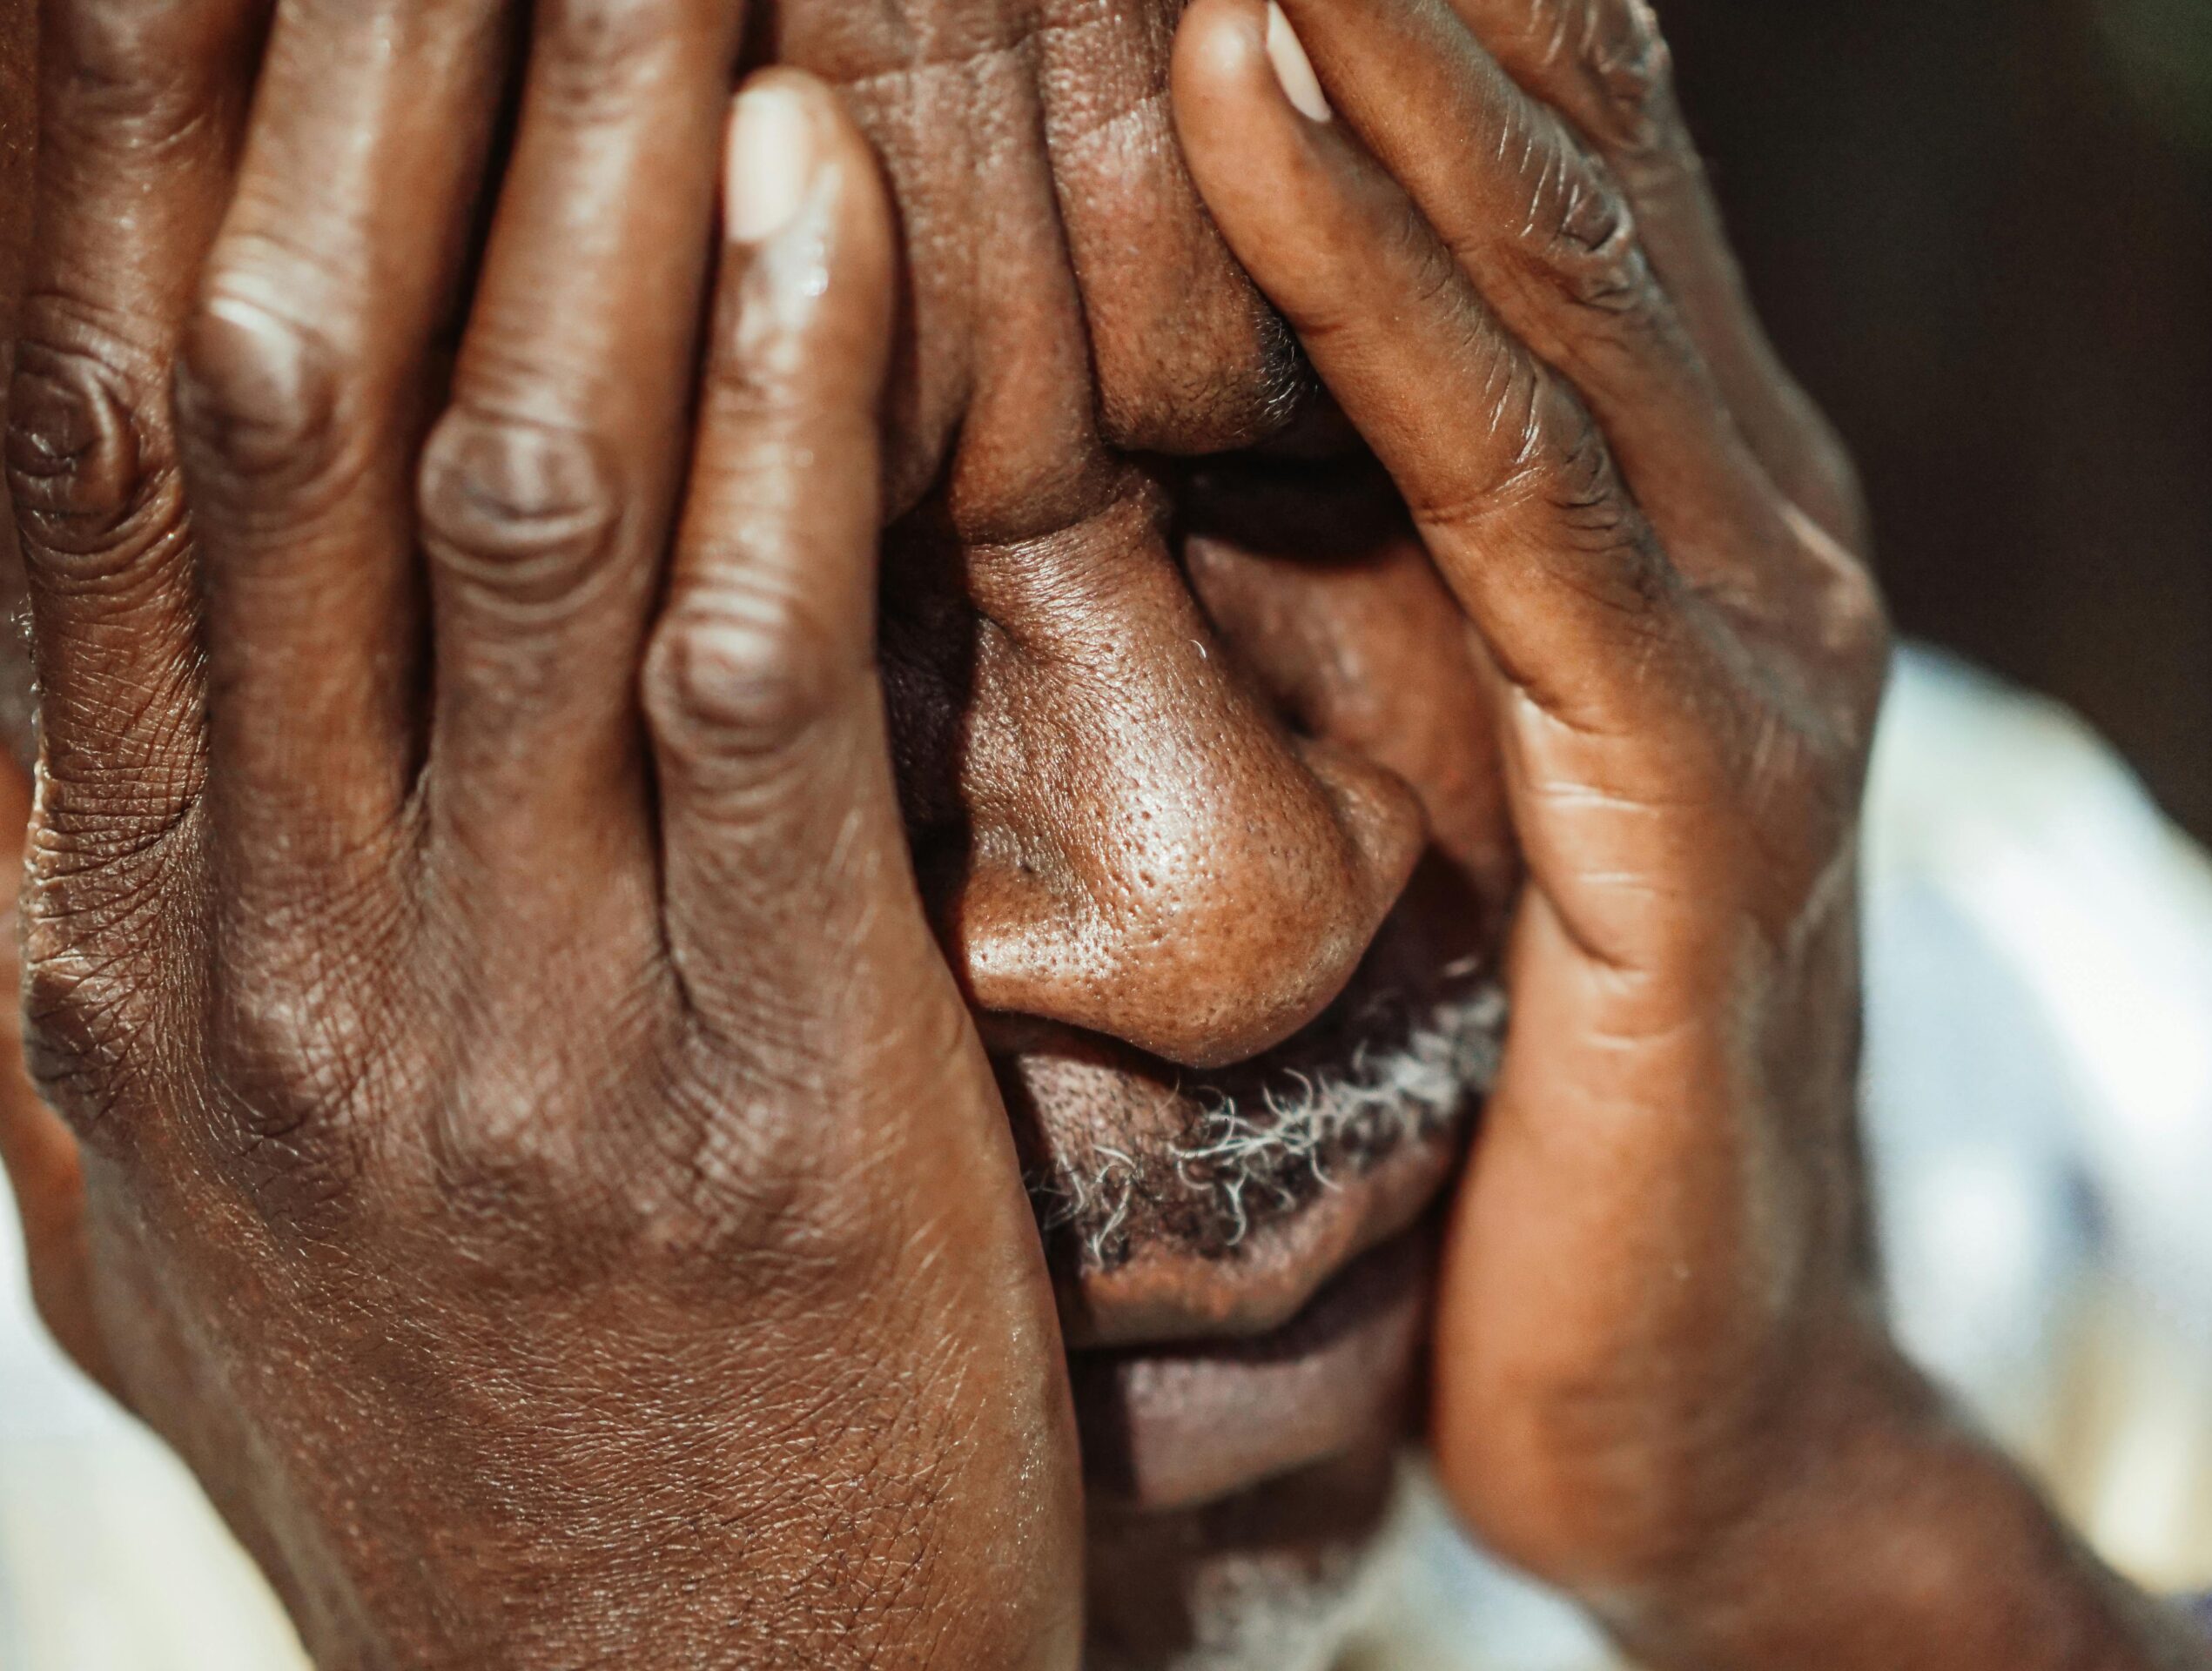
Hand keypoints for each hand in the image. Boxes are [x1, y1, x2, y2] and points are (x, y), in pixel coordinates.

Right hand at [5, 5, 1076, 1663]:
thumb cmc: (473, 1435)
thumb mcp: (188, 1188)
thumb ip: (115, 916)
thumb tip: (36, 680)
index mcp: (104, 939)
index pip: (71, 426)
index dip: (113, 117)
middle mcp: (246, 947)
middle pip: (261, 388)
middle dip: (334, 51)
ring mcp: (489, 1027)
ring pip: (501, 489)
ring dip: (570, 159)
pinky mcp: (755, 1102)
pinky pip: (740, 690)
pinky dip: (773, 416)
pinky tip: (813, 179)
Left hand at [1173, 2, 2211, 1665]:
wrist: (1667, 1381)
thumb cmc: (1512, 1093)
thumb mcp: (1434, 773)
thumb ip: (1361, 565)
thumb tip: (1138, 392)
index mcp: (1654, 499)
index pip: (1519, 158)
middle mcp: (1732, 514)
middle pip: (1541, 139)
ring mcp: (1743, 635)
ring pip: (1537, 259)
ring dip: (1361, 19)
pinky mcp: (1700, 789)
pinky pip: (1509, 481)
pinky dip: (1372, 275)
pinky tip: (1236, 91)